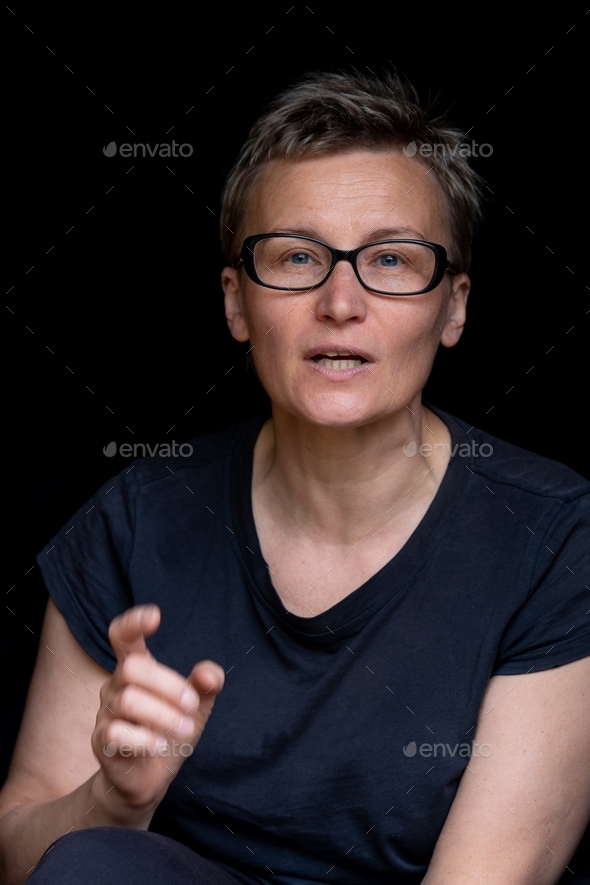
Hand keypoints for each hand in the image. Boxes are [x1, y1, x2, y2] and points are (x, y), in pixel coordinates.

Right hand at [91, 604, 223, 823]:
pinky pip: (116, 733)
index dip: (133, 622)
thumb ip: (206, 685)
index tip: (155, 615)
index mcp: (136, 668)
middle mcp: (115, 685)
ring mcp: (105, 713)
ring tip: (185, 731)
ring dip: (164, 715)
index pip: (122, 635)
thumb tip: (210, 673)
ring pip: (128, 701)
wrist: (148, 779)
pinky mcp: (101, 741)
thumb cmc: (170, 731)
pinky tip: (161, 745)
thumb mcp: (196, 707)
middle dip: (168, 685)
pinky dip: (144, 739)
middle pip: (132, 668)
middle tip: (192, 705)